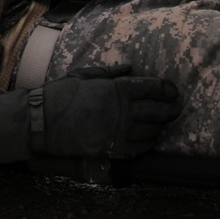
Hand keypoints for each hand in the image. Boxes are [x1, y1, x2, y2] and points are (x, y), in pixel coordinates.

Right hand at [0, 72, 179, 167]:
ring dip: (160, 128)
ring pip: (150, 131)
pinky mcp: (111, 150)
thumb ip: (111, 73)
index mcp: (117, 88)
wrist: (43, 121)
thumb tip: (130, 68)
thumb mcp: (86, 75)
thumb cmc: (62, 93)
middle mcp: (121, 110)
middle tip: (176, 109)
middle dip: (170, 109)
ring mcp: (117, 132)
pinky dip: (148, 145)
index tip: (174, 91)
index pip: (151, 88)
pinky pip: (138, 149)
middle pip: (156, 110)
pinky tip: (151, 141)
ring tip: (164, 125)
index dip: (167, 90)